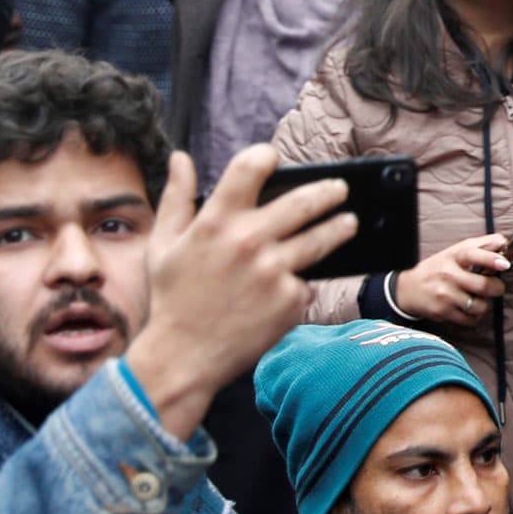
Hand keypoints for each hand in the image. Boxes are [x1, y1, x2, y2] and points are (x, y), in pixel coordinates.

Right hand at [119, 147, 360, 438]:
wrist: (183, 357)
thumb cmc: (172, 298)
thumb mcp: (163, 245)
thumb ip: (176, 198)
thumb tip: (181, 158)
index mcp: (215, 222)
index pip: (250, 167)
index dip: (266, 156)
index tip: (276, 158)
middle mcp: (248, 241)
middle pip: (304, 200)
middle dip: (328, 191)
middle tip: (340, 189)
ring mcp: (273, 271)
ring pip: (322, 238)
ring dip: (340, 227)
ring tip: (349, 222)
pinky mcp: (290, 299)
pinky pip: (309, 280)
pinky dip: (305, 280)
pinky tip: (303, 280)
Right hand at [392, 233, 512, 325]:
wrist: (409, 288)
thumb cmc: (442, 267)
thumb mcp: (461, 251)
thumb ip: (490, 247)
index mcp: (455, 255)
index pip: (474, 254)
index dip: (492, 259)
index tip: (505, 264)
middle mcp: (448, 274)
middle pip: (483, 286)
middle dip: (496, 288)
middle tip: (494, 287)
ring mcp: (444, 294)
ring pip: (480, 305)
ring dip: (485, 304)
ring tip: (477, 298)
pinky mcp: (442, 312)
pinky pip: (471, 319)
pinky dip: (475, 316)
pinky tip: (468, 308)